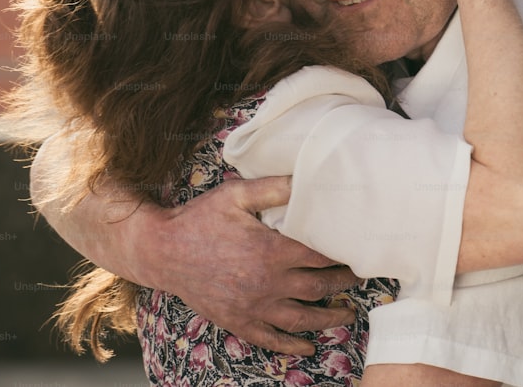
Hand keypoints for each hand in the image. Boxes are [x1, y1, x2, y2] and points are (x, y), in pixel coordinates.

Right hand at [119, 176, 358, 355]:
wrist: (162, 251)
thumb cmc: (199, 219)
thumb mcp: (236, 195)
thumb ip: (273, 188)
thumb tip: (306, 177)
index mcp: (271, 250)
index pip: (320, 255)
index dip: (343, 253)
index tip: (359, 250)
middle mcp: (267, 283)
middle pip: (319, 288)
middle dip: (344, 284)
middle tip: (361, 278)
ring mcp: (253, 306)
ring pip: (302, 318)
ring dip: (330, 318)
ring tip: (349, 313)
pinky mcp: (238, 321)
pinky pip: (271, 339)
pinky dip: (293, 345)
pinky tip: (309, 345)